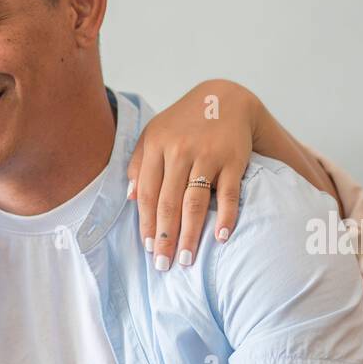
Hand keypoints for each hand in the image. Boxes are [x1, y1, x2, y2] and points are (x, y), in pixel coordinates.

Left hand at [128, 79, 259, 270]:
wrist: (225, 98)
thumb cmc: (183, 124)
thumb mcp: (154, 135)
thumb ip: (139, 164)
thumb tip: (129, 198)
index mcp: (156, 146)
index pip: (147, 194)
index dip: (146, 224)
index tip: (148, 248)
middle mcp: (180, 150)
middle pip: (168, 203)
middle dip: (165, 238)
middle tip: (164, 265)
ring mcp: (208, 154)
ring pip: (195, 202)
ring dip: (190, 234)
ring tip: (186, 259)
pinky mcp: (233, 158)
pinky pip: (229, 193)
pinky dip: (226, 216)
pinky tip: (220, 237)